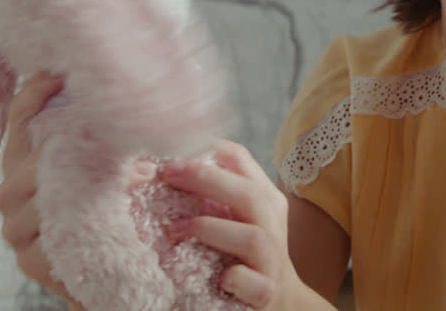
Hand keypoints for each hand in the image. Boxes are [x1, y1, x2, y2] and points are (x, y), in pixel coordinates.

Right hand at [0, 73, 156, 305]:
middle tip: (127, 136)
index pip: (19, 116)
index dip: (36, 91)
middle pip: (32, 153)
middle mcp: (11, 190)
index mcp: (23, 160)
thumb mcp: (105, 165)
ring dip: (97, 180)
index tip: (63, 71)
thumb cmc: (112, 212)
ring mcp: (15, 226)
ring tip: (143, 172)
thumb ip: (100, 132)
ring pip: (43, 191)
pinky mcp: (29, 259)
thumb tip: (121, 87)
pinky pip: (51, 232)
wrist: (111, 277)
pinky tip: (121, 206)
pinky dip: (88, 218)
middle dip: (80, 141)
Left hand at [162, 140, 317, 309]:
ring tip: (173, 229)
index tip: (173, 153)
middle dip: (205, 179)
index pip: (242, 161)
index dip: (208, 151)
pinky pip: (253, 282)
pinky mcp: (266, 291)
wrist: (281, 299)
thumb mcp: (238, 216)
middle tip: (166, 175)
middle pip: (249, 194)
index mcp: (264, 198)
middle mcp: (272, 224)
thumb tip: (164, 168)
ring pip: (252, 237)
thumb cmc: (247, 253)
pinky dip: (235, 277)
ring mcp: (272, 259)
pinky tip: (219, 277)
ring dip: (209, 229)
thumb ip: (214, 194)